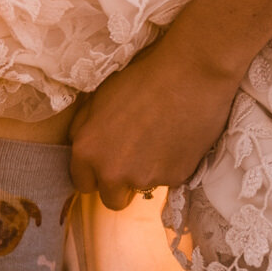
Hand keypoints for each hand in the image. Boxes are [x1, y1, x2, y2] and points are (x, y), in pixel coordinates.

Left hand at [69, 30, 246, 211]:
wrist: (192, 71)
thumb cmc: (143, 76)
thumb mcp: (100, 97)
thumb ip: (85, 128)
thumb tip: (79, 146)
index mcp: (87, 151)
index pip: (82, 184)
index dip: (96, 175)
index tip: (107, 166)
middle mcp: (111, 171)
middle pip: (111, 199)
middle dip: (120, 186)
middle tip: (135, 160)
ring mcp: (144, 178)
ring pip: (142, 189)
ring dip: (148, 173)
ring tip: (160, 140)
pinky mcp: (175, 178)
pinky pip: (170, 179)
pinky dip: (173, 164)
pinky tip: (179, 137)